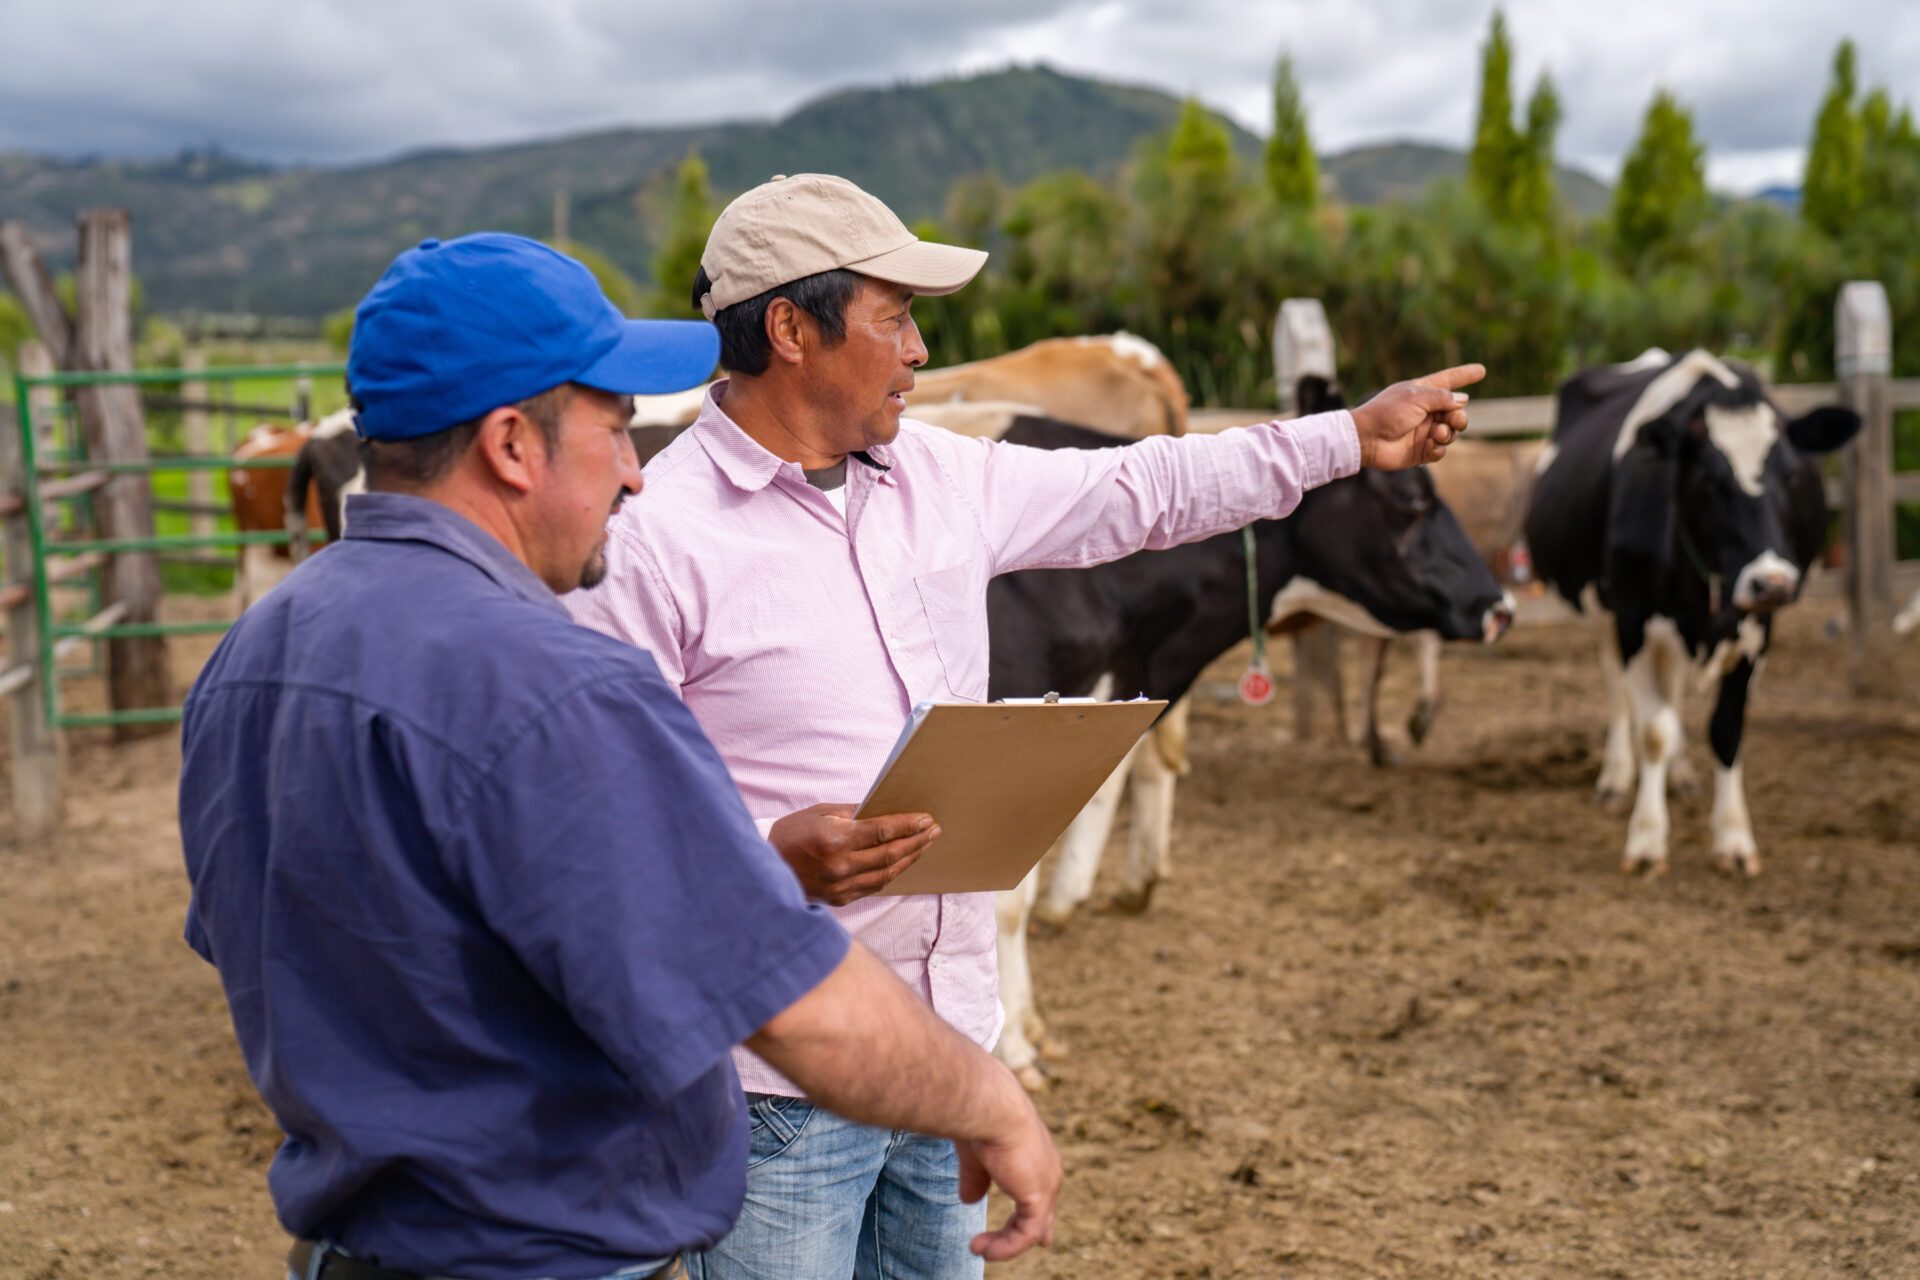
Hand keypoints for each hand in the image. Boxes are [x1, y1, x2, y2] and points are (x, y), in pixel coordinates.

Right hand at [767, 803, 940, 905]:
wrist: (764, 868)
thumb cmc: (791, 833)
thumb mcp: (820, 812)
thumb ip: (854, 812)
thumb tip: (884, 809)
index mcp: (836, 840)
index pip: (883, 832)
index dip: (908, 825)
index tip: (926, 819)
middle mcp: (841, 866)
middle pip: (891, 854)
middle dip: (917, 841)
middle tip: (934, 831)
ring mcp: (842, 886)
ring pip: (887, 874)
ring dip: (910, 858)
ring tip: (925, 845)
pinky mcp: (841, 899)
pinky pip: (875, 886)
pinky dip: (892, 873)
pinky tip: (903, 861)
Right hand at [957, 1075, 1061, 1260]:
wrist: (989, 1106)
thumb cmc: (980, 1119)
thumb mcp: (976, 1154)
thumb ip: (975, 1178)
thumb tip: (968, 1200)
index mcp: (1035, 1151)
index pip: (1041, 1186)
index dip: (1036, 1207)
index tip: (1038, 1226)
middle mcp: (1047, 1168)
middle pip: (1045, 1208)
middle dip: (1038, 1229)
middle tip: (1041, 1243)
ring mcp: (1046, 1183)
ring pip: (1032, 1225)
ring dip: (1005, 1242)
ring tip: (978, 1249)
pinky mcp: (1038, 1197)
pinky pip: (1026, 1234)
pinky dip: (1006, 1246)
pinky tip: (984, 1250)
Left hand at [1350, 363, 1485, 469]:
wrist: (1367, 438)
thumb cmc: (1388, 412)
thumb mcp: (1417, 397)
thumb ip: (1442, 397)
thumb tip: (1463, 400)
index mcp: (1423, 392)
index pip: (1448, 381)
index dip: (1464, 375)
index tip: (1482, 370)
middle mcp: (1425, 411)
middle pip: (1456, 412)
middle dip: (1460, 416)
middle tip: (1453, 420)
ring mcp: (1423, 431)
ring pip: (1451, 432)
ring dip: (1449, 432)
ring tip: (1437, 433)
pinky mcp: (1420, 451)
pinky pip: (1440, 450)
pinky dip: (1439, 448)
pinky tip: (1431, 445)